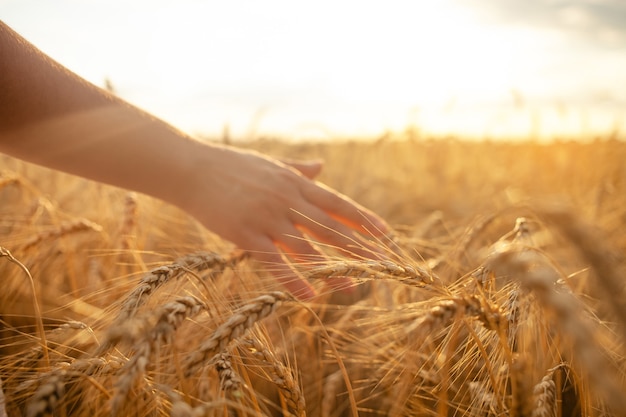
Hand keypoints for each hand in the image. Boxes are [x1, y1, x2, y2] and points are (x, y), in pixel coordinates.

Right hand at [182, 144, 389, 299]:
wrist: (191, 168)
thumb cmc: (231, 166)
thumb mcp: (271, 163)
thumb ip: (299, 169)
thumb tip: (322, 165)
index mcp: (295, 183)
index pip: (337, 204)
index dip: (363, 220)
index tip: (385, 234)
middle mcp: (286, 200)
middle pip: (330, 228)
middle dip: (359, 248)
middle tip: (383, 264)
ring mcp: (266, 217)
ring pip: (307, 248)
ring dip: (332, 269)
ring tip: (354, 287)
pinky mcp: (245, 233)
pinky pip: (274, 261)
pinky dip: (293, 279)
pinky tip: (310, 296)